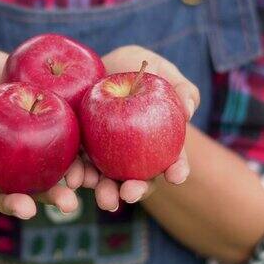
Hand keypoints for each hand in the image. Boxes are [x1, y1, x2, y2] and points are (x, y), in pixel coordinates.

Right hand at [0, 50, 82, 218]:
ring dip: (54, 197)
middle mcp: (1, 165)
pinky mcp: (58, 150)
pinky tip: (90, 178)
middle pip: (6, 191)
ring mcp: (31, 161)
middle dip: (16, 203)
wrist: (16, 69)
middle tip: (27, 209)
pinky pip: (68, 165)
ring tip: (69, 203)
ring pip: (41, 185)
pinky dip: (79, 174)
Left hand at [83, 45, 199, 210]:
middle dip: (136, 191)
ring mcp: (105, 157)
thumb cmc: (136, 67)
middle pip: (138, 180)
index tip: (177, 176)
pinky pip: (78, 167)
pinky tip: (75, 180)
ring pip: (107, 181)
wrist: (97, 65)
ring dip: (106, 193)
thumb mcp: (162, 71)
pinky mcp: (79, 151)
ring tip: (104, 198)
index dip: (177, 170)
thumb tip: (188, 110)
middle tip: (130, 193)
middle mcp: (134, 157)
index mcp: (160, 143)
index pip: (173, 161)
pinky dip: (77, 176)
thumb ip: (181, 89)